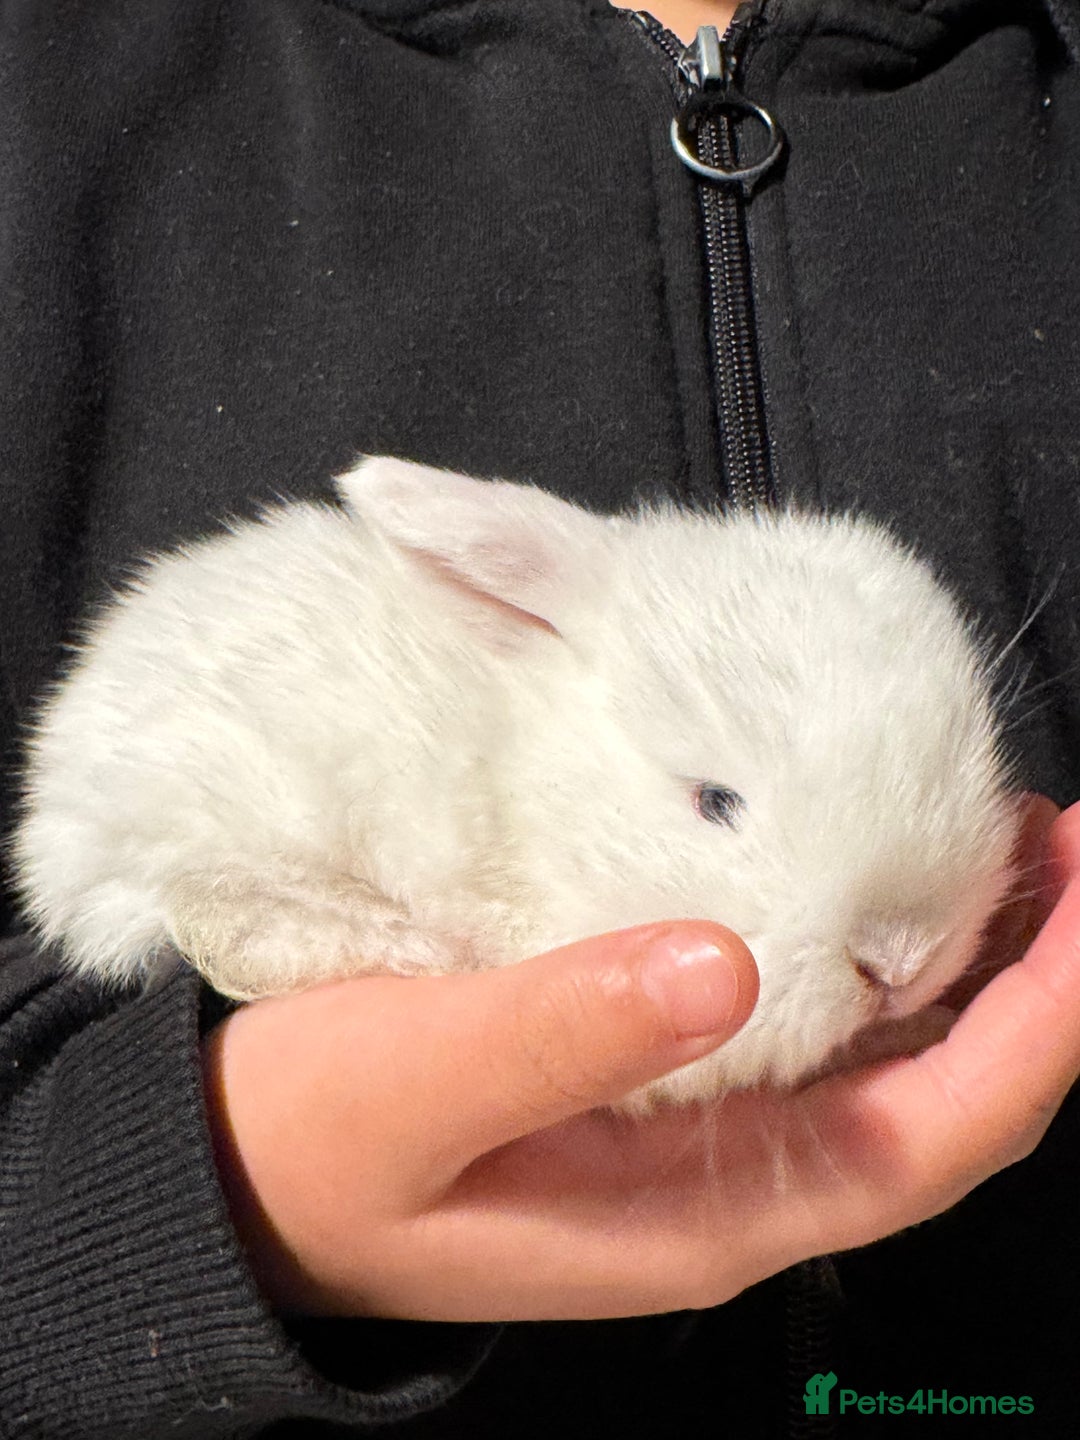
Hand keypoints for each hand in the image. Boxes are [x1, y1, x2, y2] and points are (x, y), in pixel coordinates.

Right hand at [201, 793, 1074, 1321]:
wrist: (238, 1173)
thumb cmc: (313, 1143)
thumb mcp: (418, 1083)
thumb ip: (562, 1036)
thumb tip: (720, 965)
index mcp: (706, 1213)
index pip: (939, 1133)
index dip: (1043, 1019)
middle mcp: (729, 1185)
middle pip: (943, 1092)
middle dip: (1033, 972)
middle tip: (1061, 830)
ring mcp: (699, 1139)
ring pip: (887, 1058)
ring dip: (963, 955)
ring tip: (998, 833)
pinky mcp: (658, 1085)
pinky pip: (809, 1025)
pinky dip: (867, 947)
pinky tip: (867, 873)